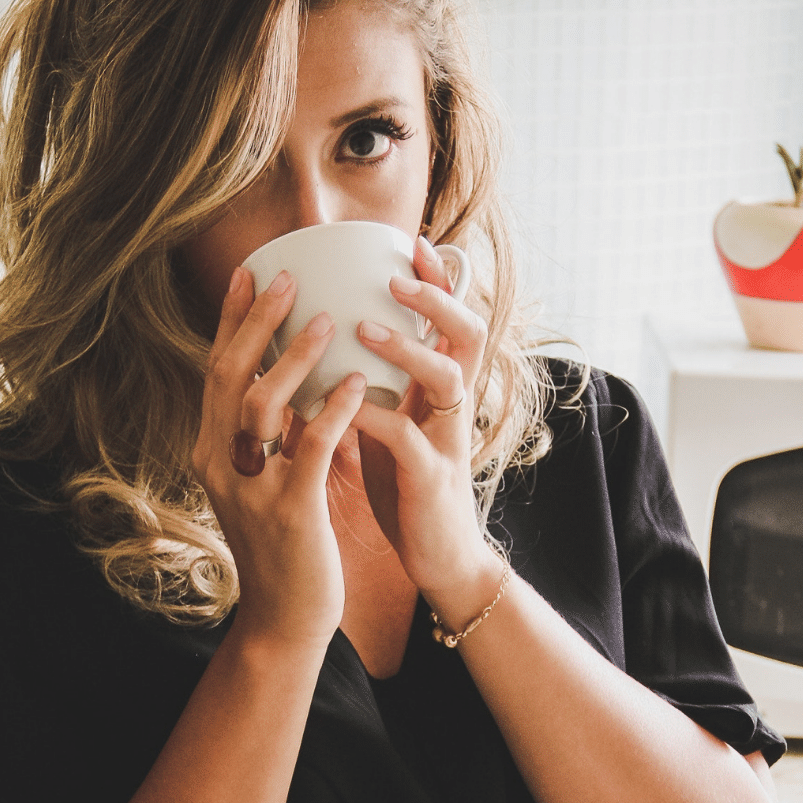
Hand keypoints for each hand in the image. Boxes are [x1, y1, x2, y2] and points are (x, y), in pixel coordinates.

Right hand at [191, 267, 366, 650]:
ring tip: (327, 319)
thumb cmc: (286, 550)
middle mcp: (220, 464)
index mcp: (213, 453)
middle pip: (228, 376)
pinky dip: (331, 409)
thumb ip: (274, 438)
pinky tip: (355, 383)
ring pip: (262, 404)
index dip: (231, 320)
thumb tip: (292, 384)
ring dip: (294, 357)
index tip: (252, 272)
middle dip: (255, 321)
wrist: (285, 620)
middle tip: (287, 277)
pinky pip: (309, 448)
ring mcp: (250, 489)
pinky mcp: (287, 511)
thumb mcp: (269, 483)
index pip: (216, 373)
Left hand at [350, 237, 498, 609]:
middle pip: (468, 333)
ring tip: (367, 326)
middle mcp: (453, 407)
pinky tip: (343, 405)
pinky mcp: (431, 479)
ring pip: (446, 377)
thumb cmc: (407, 491)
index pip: (451, 320)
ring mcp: (447, 441)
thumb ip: (378, 386)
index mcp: (441, 391)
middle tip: (398, 274)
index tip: (411, 242)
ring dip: (409, 348)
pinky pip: (408, 437)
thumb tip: (334, 343)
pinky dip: (374, 416)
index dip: (438, 280)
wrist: (437, 560)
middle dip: (437, 298)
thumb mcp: (394, 426)